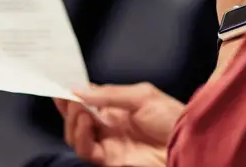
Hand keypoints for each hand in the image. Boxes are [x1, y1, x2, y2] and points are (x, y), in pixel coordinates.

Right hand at [55, 83, 184, 166]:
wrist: (187, 143)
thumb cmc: (172, 117)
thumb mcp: (142, 96)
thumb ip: (109, 94)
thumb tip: (79, 90)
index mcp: (116, 106)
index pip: (87, 100)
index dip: (71, 95)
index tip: (58, 87)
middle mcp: (109, 125)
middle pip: (76, 119)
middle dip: (68, 108)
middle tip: (67, 98)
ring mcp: (108, 142)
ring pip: (76, 136)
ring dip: (72, 121)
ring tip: (79, 109)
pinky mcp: (110, 159)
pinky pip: (87, 150)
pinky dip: (81, 136)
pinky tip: (85, 122)